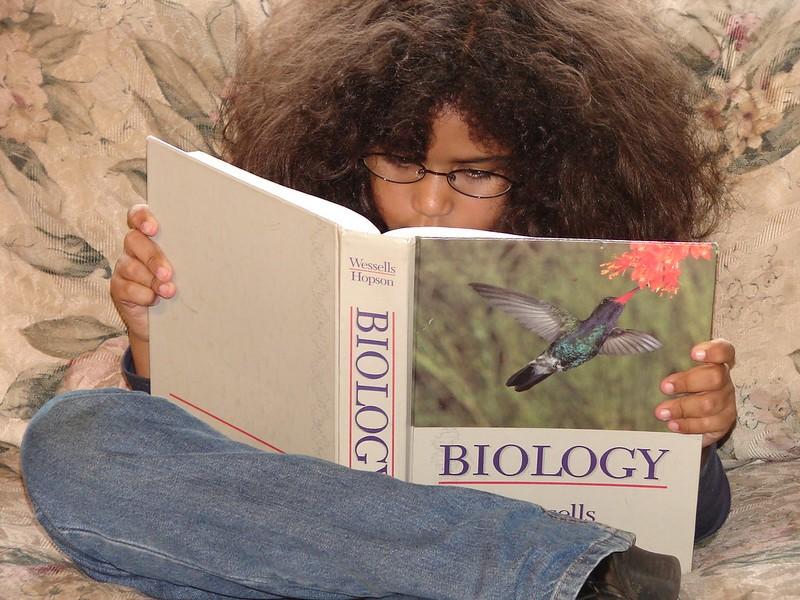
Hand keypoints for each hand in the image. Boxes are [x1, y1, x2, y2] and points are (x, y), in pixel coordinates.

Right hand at [110, 204, 174, 375]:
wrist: (170, 321)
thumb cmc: (184, 286)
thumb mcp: (189, 268)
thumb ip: (190, 254)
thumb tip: (211, 249)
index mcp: (150, 236)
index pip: (137, 215)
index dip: (141, 217)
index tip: (153, 229)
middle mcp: (134, 248)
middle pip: (134, 240)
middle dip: (153, 257)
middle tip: (168, 274)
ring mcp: (124, 267)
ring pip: (130, 265)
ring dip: (151, 279)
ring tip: (169, 291)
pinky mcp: (118, 288)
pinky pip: (126, 287)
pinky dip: (143, 294)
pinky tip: (154, 300)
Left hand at [654, 339, 735, 447]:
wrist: (696, 410)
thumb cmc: (683, 381)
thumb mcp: (677, 367)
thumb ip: (669, 360)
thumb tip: (644, 352)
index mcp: (717, 361)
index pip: (724, 350)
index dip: (712, 351)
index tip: (693, 353)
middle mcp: (725, 379)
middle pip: (715, 377)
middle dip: (687, 382)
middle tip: (664, 387)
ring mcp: (726, 401)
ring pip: (710, 404)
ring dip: (682, 408)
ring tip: (661, 412)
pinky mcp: (723, 421)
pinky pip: (709, 425)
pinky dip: (689, 425)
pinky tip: (673, 424)